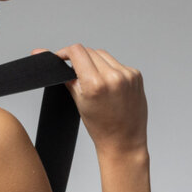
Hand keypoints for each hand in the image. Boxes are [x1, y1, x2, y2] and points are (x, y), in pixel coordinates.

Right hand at [31, 45, 147, 155]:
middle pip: (90, 52)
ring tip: (93, 80)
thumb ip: (69, 79)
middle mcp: (113, 76)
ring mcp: (127, 75)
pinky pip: (117, 63)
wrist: (124, 140)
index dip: (65, 52)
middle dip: (80, 59)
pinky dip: (109, 69)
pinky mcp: (136, 75)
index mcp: (95, 84)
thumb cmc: (101, 126)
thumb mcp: (79, 102)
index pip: (77, 52)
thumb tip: (55, 62)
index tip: (61, 57)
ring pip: (103, 55)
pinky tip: (108, 84)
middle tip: (76, 72)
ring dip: (95, 62)